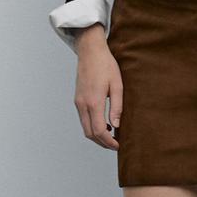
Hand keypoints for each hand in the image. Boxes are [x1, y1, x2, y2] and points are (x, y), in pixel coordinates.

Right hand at [73, 27, 121, 150]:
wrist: (90, 51)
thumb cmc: (106, 66)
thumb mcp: (117, 85)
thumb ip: (117, 107)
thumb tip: (116, 126)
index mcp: (93, 102)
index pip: (98, 131)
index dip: (108, 142)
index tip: (118, 145)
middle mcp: (83, 104)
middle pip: (89, 133)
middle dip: (102, 142)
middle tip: (116, 144)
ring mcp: (78, 102)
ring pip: (85, 127)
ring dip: (96, 135)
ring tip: (111, 136)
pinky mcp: (77, 99)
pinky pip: (83, 119)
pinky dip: (92, 126)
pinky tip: (103, 124)